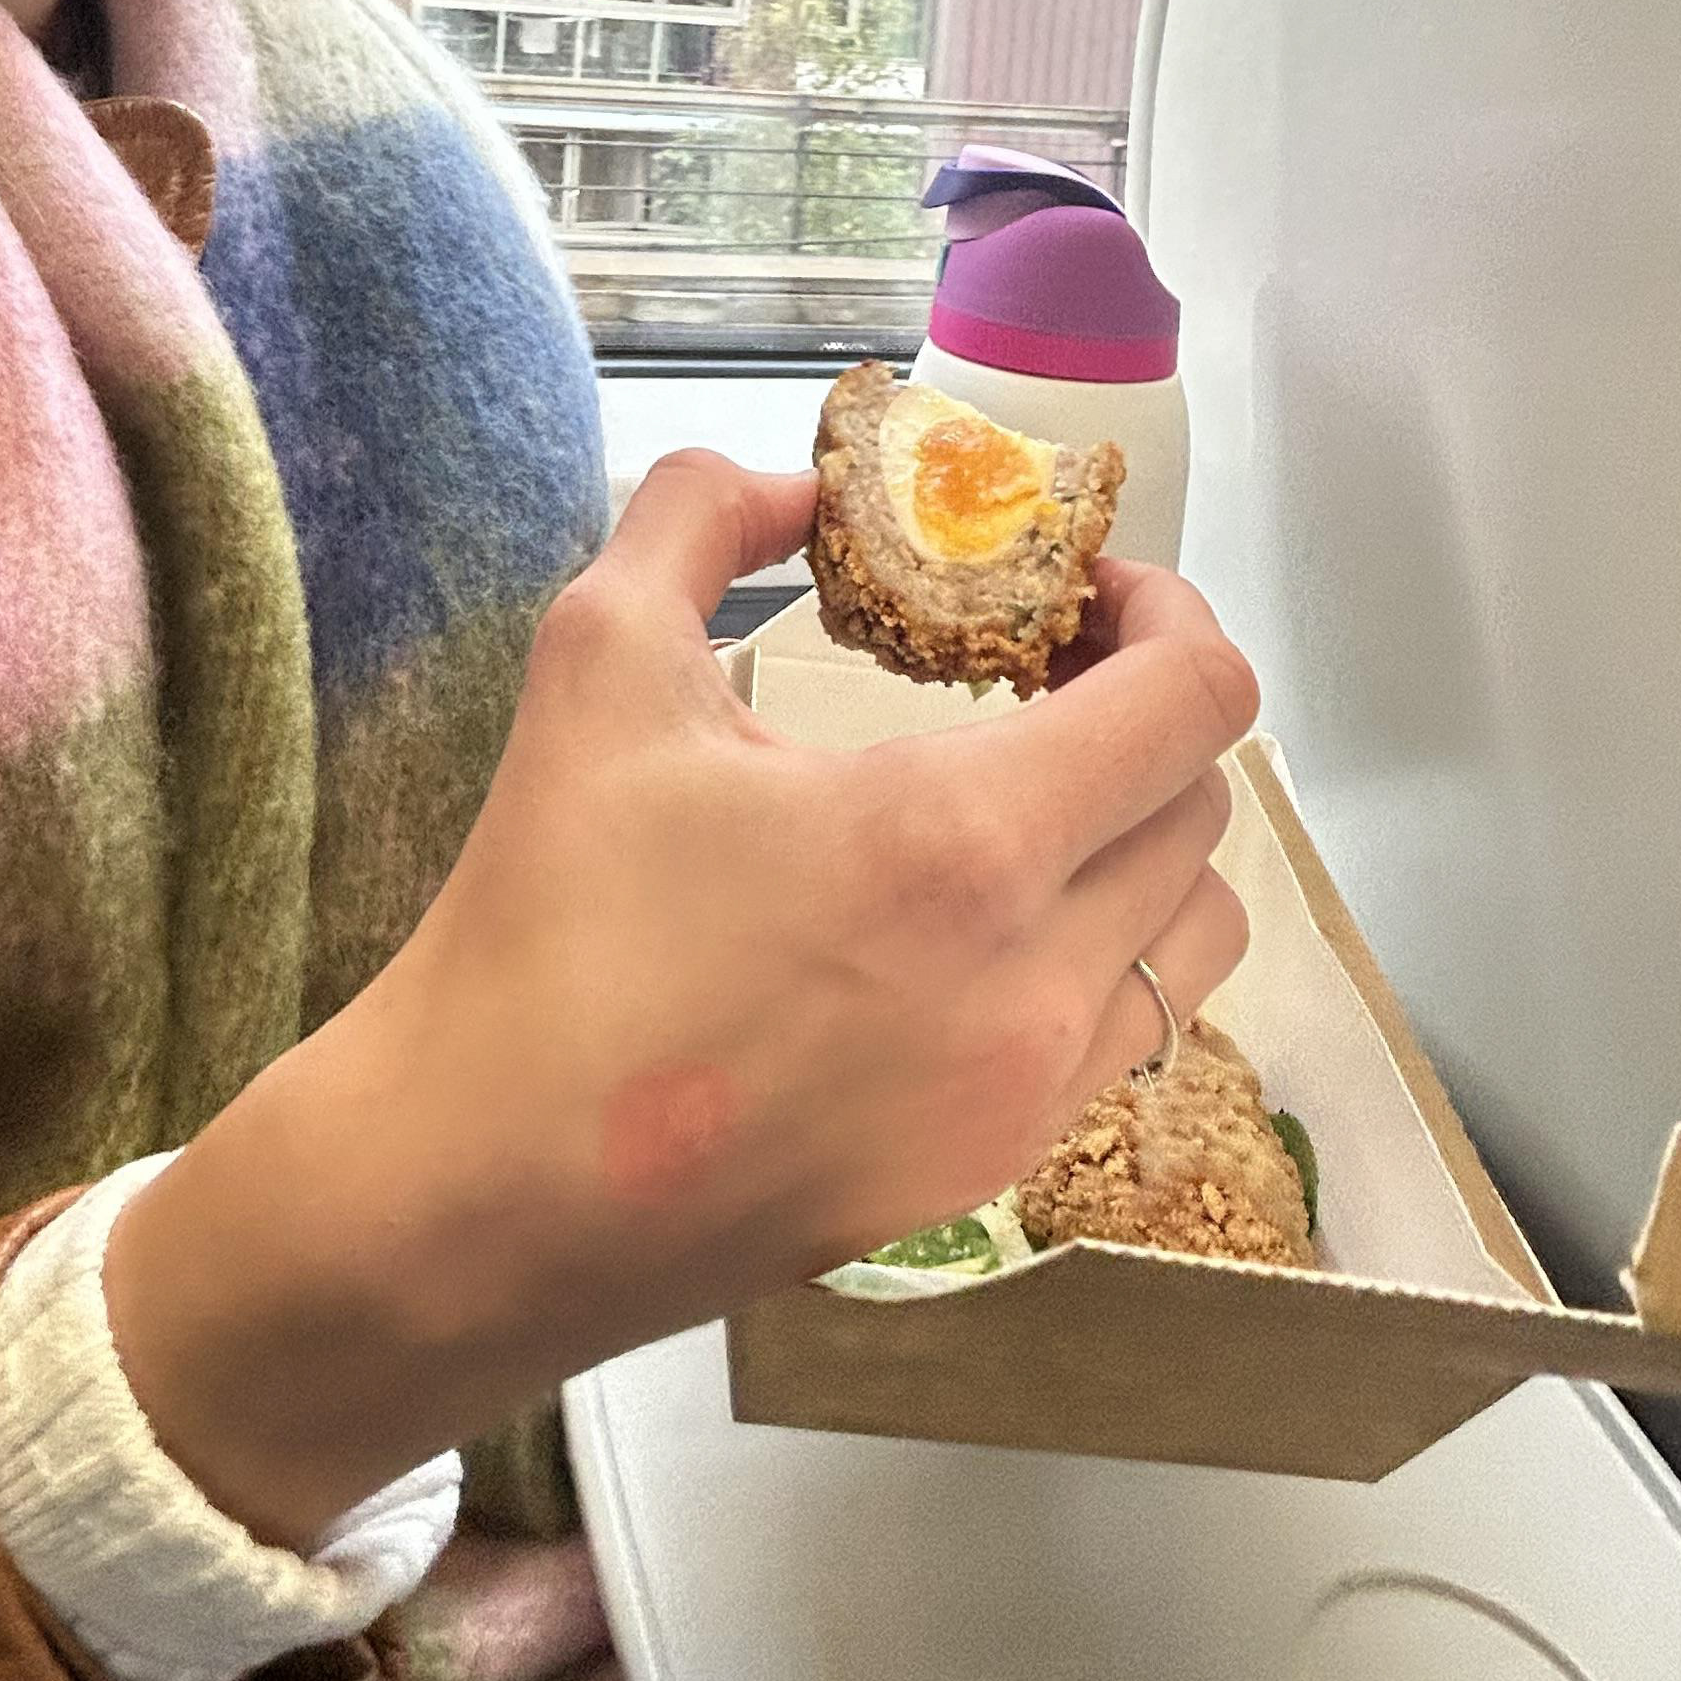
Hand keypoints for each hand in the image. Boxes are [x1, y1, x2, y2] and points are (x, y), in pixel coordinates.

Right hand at [103, 455, 1253, 1546]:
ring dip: (1142, 850)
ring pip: (1191, 941)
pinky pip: (1118, 1045)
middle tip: (1038, 685)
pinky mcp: (983, 1181)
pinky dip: (1092, 965)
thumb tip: (785, 486)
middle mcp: (1036, 981)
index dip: (1171, 616)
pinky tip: (971, 941)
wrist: (475, 1194)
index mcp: (966, 840)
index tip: (1081, 599)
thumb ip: (702, 517)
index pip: (1197, 701)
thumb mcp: (598, 660)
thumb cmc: (544, 925)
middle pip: (1205, 811)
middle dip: (1146, 722)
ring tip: (1026, 814)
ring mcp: (1024, 1100)